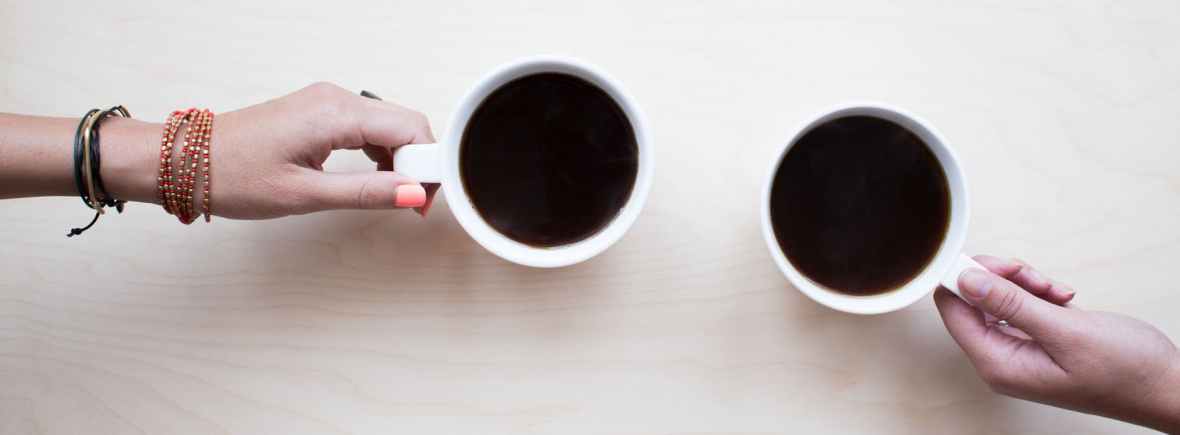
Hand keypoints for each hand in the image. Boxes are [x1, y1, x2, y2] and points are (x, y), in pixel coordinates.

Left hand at [206, 82, 438, 218]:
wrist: (186, 161)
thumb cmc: (233, 175)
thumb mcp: (305, 194)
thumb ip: (366, 193)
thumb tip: (414, 195)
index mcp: (335, 113)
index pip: (410, 128)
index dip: (430, 164)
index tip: (427, 200)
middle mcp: (335, 99)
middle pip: (405, 123)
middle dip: (420, 163)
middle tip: (415, 204)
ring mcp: (327, 102)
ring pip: (389, 125)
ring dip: (402, 159)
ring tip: (397, 197)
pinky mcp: (319, 112)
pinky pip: (367, 126)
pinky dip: (381, 152)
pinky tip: (377, 178)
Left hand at [935, 255, 1179, 431]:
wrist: (1166, 386)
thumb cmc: (1125, 372)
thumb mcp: (1065, 331)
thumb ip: (1011, 304)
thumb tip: (966, 280)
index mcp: (998, 363)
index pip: (952, 310)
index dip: (964, 279)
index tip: (992, 263)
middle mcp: (1002, 358)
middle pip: (973, 299)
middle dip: (1002, 279)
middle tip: (1035, 278)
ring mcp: (1020, 348)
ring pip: (999, 297)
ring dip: (1026, 283)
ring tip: (1059, 292)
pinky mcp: (1038, 339)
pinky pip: (1022, 304)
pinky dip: (1040, 293)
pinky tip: (1065, 299)